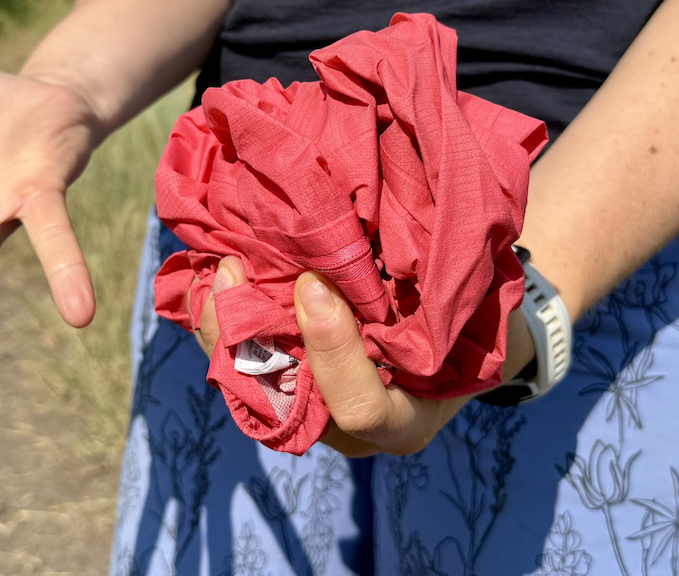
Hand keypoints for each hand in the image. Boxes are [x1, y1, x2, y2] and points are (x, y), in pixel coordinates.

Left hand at [190, 257, 470, 456]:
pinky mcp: (286, 388)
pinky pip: (242, 363)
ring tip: (214, 268)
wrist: (456, 343)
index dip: (333, 349)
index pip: (358, 408)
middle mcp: (345, 431)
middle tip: (231, 269)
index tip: (315, 284)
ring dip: (225, 326)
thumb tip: (381, 246)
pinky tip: (210, 278)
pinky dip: (226, 322)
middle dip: (248, 337)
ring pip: (248, 383)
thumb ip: (433, 304)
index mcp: (401, 423)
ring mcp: (311, 412)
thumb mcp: (463, 320)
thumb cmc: (468, 325)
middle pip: (282, 402)